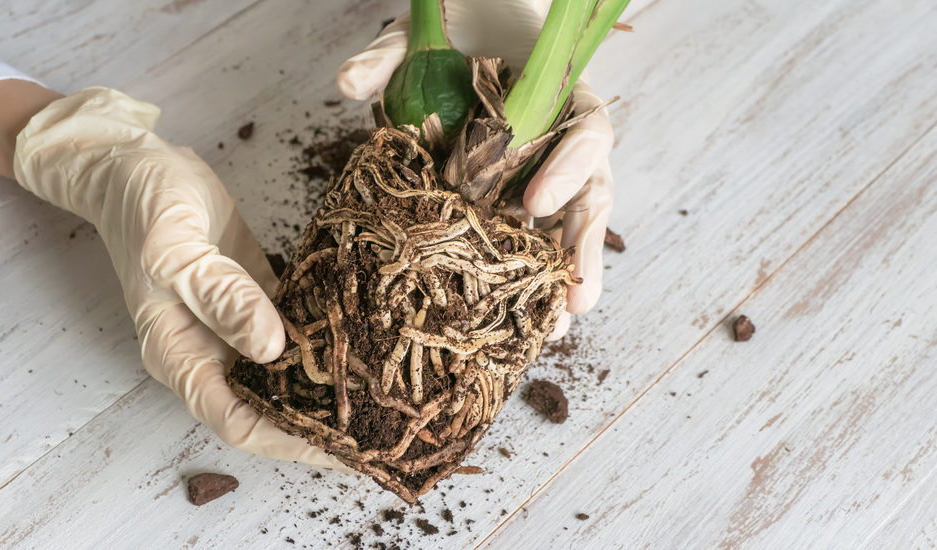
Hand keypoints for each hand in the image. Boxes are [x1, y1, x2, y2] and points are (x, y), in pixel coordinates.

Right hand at [12, 87, 349, 469]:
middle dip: (318, 422)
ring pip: (286, 371)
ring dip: (327, 384)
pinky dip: (326, 337)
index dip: (287, 441)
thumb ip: (222, 297)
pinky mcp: (257, 296)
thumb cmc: (143, 206)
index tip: (339, 448)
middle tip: (379, 428)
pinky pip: (296, 327)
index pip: (236, 420)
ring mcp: (236, 325)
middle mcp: (210, 351)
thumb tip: (270, 347)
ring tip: (383, 394)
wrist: (136, 166)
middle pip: (268, 406)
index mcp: (180, 355)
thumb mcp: (175, 250)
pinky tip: (366, 340)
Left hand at [336, 1, 614, 338]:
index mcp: (557, 95)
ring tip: (555, 328)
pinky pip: (531, 238)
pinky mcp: (514, 199)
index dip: (566, 168)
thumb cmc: (453, 34)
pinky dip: (528, 277)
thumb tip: (348, 84)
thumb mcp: (420, 37)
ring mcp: (541, 174)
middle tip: (574, 299)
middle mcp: (559, 140)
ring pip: (567, 227)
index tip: (532, 204)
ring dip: (564, 278)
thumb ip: (390, 56)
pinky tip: (518, 318)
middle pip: (590, 194)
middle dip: (580, 249)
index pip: (584, 131)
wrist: (460, 36)